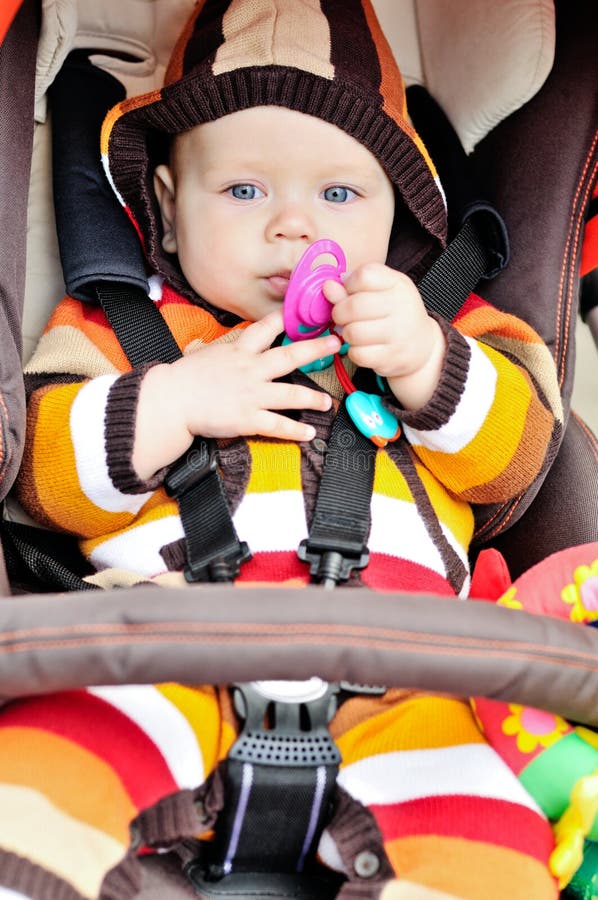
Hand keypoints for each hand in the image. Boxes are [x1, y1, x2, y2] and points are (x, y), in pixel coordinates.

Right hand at [133, 310, 339, 478]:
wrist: (171, 401)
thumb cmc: (184, 378)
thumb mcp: (206, 355)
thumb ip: (223, 351)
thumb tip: (222, 347)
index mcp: (239, 351)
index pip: (265, 328)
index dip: (286, 319)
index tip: (305, 313)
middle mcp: (250, 369)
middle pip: (290, 356)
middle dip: (316, 349)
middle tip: (337, 343)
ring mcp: (251, 394)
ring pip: (291, 394)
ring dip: (313, 398)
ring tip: (328, 402)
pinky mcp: (248, 418)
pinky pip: (277, 425)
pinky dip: (295, 430)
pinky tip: (309, 433)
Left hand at [324, 263, 445, 408]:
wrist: (422, 345)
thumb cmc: (394, 313)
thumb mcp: (379, 292)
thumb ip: (351, 289)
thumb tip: (327, 287)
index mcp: (398, 283)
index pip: (364, 275)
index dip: (349, 285)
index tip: (350, 293)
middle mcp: (402, 306)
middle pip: (354, 305)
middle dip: (339, 313)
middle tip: (343, 317)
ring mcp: (398, 333)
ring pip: (353, 332)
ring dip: (346, 333)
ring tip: (353, 332)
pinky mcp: (392, 357)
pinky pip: (358, 354)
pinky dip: (354, 352)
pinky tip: (362, 347)